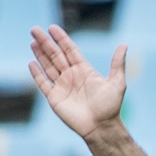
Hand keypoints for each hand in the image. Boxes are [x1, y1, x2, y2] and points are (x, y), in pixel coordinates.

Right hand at [29, 25, 125, 139]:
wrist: (101, 127)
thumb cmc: (110, 107)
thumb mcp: (116, 83)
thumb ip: (117, 64)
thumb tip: (124, 45)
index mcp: (84, 70)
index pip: (70, 50)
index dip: (61, 39)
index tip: (52, 28)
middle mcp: (72, 76)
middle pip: (56, 55)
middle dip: (46, 43)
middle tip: (34, 29)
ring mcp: (63, 87)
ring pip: (48, 67)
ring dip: (40, 55)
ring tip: (33, 42)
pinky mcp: (55, 98)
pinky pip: (44, 84)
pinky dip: (37, 74)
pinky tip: (31, 63)